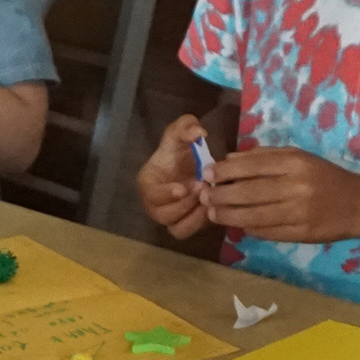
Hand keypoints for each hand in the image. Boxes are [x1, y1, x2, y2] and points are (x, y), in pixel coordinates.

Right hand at [138, 114, 213, 238]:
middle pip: (163, 215)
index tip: (183, 187)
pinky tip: (212, 206)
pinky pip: (189, 232)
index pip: (151, 194)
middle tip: (202, 188)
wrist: (190, 163)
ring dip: (194, 217)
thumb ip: (185, 127)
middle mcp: (153, 204)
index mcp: (147, 182)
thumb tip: (198, 132)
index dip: (166, 194)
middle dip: (184, 204)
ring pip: (177, 229)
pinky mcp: (183, 225)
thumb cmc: (179, 149)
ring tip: (208, 199)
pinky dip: (200, 223)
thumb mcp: (180, 131)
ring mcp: (169, 217)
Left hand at [206, 146, 359, 243]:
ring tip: (213, 213)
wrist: (359, 204)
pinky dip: (248, 228)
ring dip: (228, 216)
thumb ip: (265, 157)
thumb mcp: (299, 157)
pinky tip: (238, 225)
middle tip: (204, 196)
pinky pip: (267, 232)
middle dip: (220, 195)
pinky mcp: (301, 234)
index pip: (251, 165)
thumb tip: (229, 160)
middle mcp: (296, 186)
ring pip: (253, 215)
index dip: (225, 171)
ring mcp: (299, 212)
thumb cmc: (325, 177)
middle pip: (248, 192)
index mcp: (295, 162)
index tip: (207, 173)